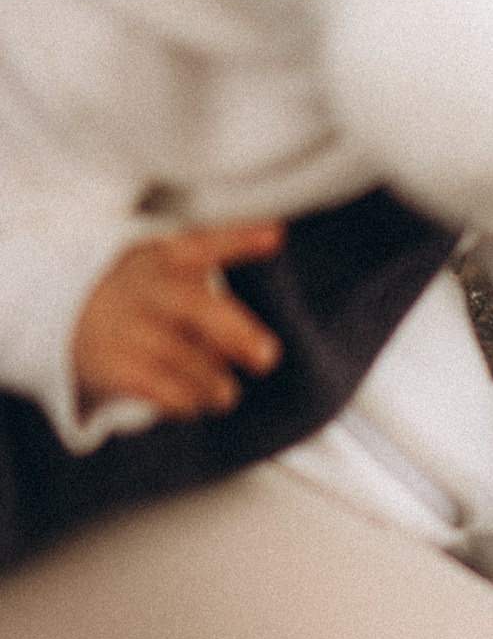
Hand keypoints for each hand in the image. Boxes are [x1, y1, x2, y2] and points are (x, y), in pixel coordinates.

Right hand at [72, 220, 284, 419]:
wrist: (70, 317)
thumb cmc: (150, 293)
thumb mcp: (176, 262)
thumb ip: (227, 254)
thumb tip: (275, 247)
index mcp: (166, 258)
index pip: (204, 243)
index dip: (240, 239)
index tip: (275, 235)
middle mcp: (146, 287)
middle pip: (195, 306)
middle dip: (236, 333)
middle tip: (266, 358)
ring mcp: (126, 325)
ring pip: (185, 357)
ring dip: (214, 382)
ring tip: (225, 394)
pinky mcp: (112, 363)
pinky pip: (159, 387)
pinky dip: (184, 401)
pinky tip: (192, 403)